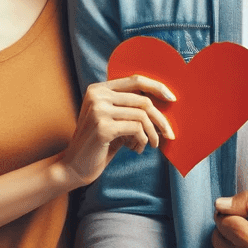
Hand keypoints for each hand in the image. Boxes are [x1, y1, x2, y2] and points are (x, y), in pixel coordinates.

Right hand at [61, 76, 175, 187]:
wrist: (74, 167)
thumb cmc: (99, 144)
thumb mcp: (114, 120)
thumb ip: (131, 108)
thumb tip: (165, 103)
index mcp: (99, 89)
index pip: (135, 80)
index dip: (157, 87)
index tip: (172, 100)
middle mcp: (97, 95)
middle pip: (143, 100)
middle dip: (161, 119)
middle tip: (169, 134)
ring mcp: (98, 110)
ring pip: (142, 116)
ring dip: (152, 134)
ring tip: (151, 145)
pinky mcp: (102, 127)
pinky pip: (136, 129)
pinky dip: (143, 140)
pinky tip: (137, 149)